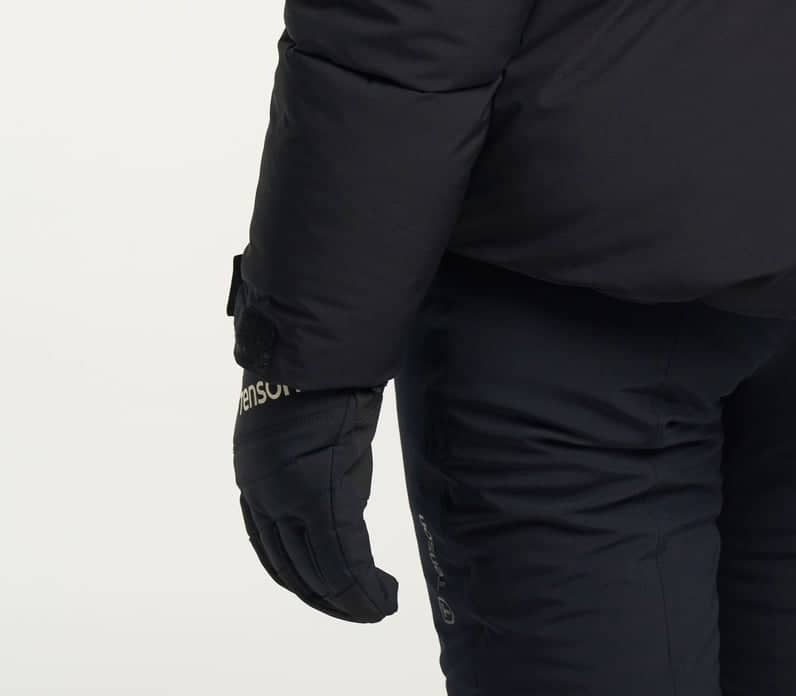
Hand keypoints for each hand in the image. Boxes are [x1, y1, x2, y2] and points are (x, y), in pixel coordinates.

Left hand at [232, 375, 398, 621]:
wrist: (318, 344)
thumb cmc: (317, 368)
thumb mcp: (303, 422)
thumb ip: (309, 457)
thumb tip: (335, 477)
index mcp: (255, 477)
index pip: (271, 550)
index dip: (300, 579)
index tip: (329, 593)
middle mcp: (264, 494)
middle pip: (294, 569)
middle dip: (328, 599)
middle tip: (363, 611)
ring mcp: (288, 498)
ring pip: (319, 572)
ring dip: (349, 600)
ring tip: (377, 608)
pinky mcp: (319, 495)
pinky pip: (343, 558)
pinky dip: (363, 585)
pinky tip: (381, 597)